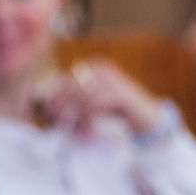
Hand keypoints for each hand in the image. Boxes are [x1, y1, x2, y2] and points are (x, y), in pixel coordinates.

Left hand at [35, 59, 163, 136]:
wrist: (146, 115)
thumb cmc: (117, 108)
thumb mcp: (96, 99)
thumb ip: (78, 97)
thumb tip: (52, 105)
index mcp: (95, 67)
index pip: (68, 78)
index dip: (56, 94)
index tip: (49, 111)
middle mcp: (104, 69)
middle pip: (74, 86)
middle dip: (63, 105)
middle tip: (56, 120)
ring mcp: (113, 80)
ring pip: (83, 97)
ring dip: (76, 115)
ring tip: (73, 128)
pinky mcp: (120, 94)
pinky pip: (95, 105)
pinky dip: (88, 118)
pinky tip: (86, 127)